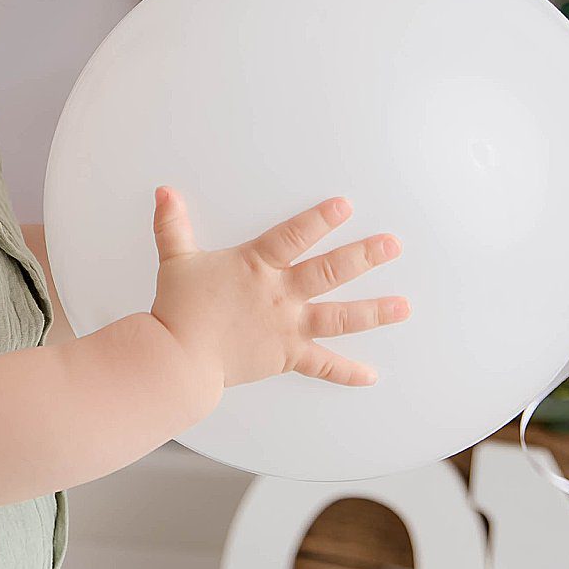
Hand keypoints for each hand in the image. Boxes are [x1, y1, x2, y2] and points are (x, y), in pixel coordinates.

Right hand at [148, 186, 408, 388]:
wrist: (179, 357)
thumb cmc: (179, 310)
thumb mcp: (175, 260)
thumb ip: (173, 225)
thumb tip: (165, 193)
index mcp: (256, 267)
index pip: (293, 237)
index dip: (319, 220)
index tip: (345, 207)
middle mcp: (279, 295)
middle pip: (329, 271)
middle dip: (364, 256)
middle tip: (392, 245)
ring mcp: (288, 327)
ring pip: (338, 317)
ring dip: (373, 311)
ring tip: (404, 306)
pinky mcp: (287, 356)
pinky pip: (322, 366)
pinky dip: (347, 373)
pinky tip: (372, 376)